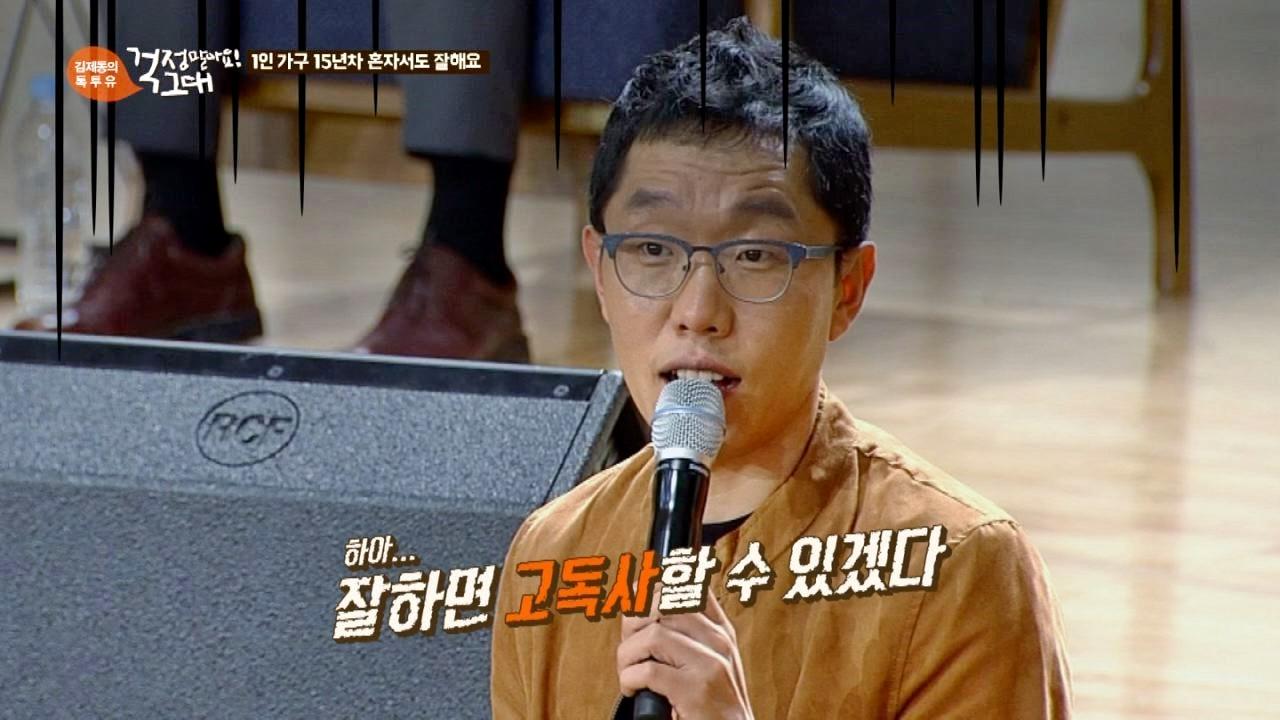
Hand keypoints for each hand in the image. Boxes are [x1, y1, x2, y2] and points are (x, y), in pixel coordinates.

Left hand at [616, 585, 753, 719]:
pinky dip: (629, 680)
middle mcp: (718, 641)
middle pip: (663, 603)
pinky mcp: (695, 690)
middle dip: (633, 623)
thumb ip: (681, 632)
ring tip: (629, 673)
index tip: (635, 602)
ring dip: (627, 656)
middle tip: (629, 647)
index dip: (653, 587)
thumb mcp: (704, 660)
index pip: (687, 585)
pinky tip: (633, 690)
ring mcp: (709, 664)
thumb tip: (636, 596)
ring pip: (653, 636)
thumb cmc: (709, 704)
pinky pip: (647, 671)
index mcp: (719, 630)